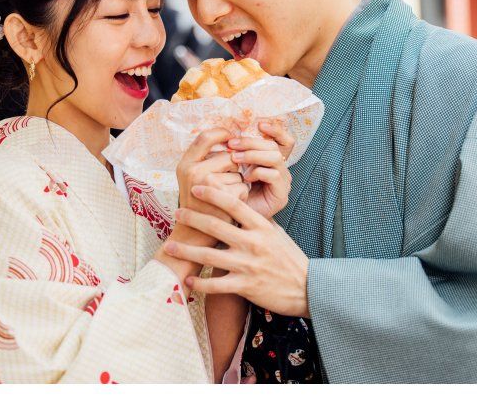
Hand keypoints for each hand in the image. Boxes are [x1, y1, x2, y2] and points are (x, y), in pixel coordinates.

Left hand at [163, 185, 310, 317]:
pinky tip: (188, 281)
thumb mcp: (276, 233)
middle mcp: (253, 243)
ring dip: (187, 251)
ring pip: (210, 256)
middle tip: (176, 211)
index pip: (233, 204)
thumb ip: (257, 219)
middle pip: (216, 226)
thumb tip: (240, 202)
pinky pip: (216, 285)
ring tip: (170, 246)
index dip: (212, 193)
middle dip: (192, 218)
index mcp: (261, 226)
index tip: (196, 188)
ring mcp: (248, 265)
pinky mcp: (245, 286)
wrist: (307, 288)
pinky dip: (200, 283)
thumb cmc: (290, 258)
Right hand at [177, 128, 247, 222]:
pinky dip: (242, 194)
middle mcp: (193, 171)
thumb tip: (229, 137)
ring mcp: (208, 184)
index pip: (205, 137)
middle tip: (224, 182)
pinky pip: (243, 185)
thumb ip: (204, 159)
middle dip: (233, 167)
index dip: (221, 133)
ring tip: (224, 197)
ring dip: (237, 182)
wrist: (193, 235)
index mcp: (185, 164)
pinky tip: (230, 206)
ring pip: (238, 172)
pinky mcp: (223, 196)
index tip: (231, 136)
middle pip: (228, 155)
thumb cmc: (197, 204)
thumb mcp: (191, 178)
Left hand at [227, 120, 293, 218]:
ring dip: (252, 155)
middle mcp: (281, 169)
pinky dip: (258, 172)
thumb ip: (236, 152)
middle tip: (232, 144)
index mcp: (271, 161)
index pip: (284, 140)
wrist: (234, 221)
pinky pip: (274, 175)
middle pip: (274, 146)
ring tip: (234, 159)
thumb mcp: (233, 169)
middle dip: (252, 142)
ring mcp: (283, 182)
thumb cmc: (231, 193)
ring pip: (275, 158)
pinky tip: (245, 178)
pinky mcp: (281, 194)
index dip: (276, 130)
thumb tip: (226, 133)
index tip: (260, 123)